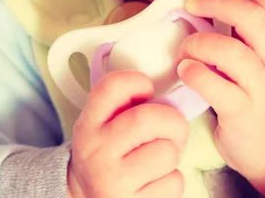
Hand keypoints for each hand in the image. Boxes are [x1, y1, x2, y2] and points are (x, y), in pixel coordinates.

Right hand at [68, 70, 188, 197]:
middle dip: (174, 121)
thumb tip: (172, 96)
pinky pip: (173, 182)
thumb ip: (127, 107)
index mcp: (89, 125)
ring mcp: (111, 180)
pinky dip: (173, 180)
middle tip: (176, 130)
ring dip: (173, 154)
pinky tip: (156, 182)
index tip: (149, 92)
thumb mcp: (103, 126)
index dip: (139, 82)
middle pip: (146, 118)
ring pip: (166, 152)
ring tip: (160, 159)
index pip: (112, 86)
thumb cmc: (108, 154)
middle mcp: (95, 151)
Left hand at [177, 0, 264, 182]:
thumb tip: (214, 3)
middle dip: (217, 4)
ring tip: (184, 49)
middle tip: (192, 6)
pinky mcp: (244, 115)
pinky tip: (185, 71)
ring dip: (199, 43)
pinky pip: (216, 87)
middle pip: (254, 19)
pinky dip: (194, 73)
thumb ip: (254, 37)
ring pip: (232, 52)